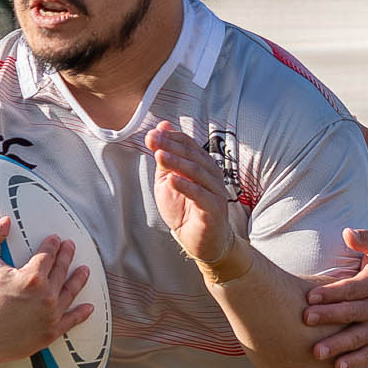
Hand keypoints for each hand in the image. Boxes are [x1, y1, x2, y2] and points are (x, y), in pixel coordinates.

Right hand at [0, 218, 93, 367]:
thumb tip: (4, 221)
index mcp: (31, 277)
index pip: (48, 255)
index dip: (52, 245)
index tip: (55, 240)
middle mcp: (46, 296)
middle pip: (61, 271)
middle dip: (66, 257)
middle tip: (70, 248)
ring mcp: (50, 316)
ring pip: (70, 293)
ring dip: (78, 280)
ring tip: (84, 271)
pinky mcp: (50, 333)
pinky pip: (72, 321)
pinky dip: (81, 313)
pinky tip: (88, 307)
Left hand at [146, 123, 246, 273]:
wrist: (200, 241)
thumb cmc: (185, 210)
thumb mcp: (168, 180)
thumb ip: (165, 156)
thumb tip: (161, 126)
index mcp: (202, 165)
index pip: (189, 145)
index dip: (171, 138)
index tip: (152, 134)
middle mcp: (212, 175)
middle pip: (192, 156)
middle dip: (171, 147)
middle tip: (152, 140)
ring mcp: (215, 191)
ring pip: (197, 172)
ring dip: (177, 163)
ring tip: (159, 156)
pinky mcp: (214, 208)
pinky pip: (201, 195)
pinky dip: (186, 186)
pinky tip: (172, 180)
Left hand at [303, 229, 367, 367]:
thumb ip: (367, 240)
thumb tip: (347, 232)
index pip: (350, 288)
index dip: (330, 292)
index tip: (310, 296)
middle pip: (350, 312)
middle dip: (328, 316)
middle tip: (306, 319)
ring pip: (357, 337)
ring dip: (337, 345)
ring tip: (317, 352)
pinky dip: (355, 362)